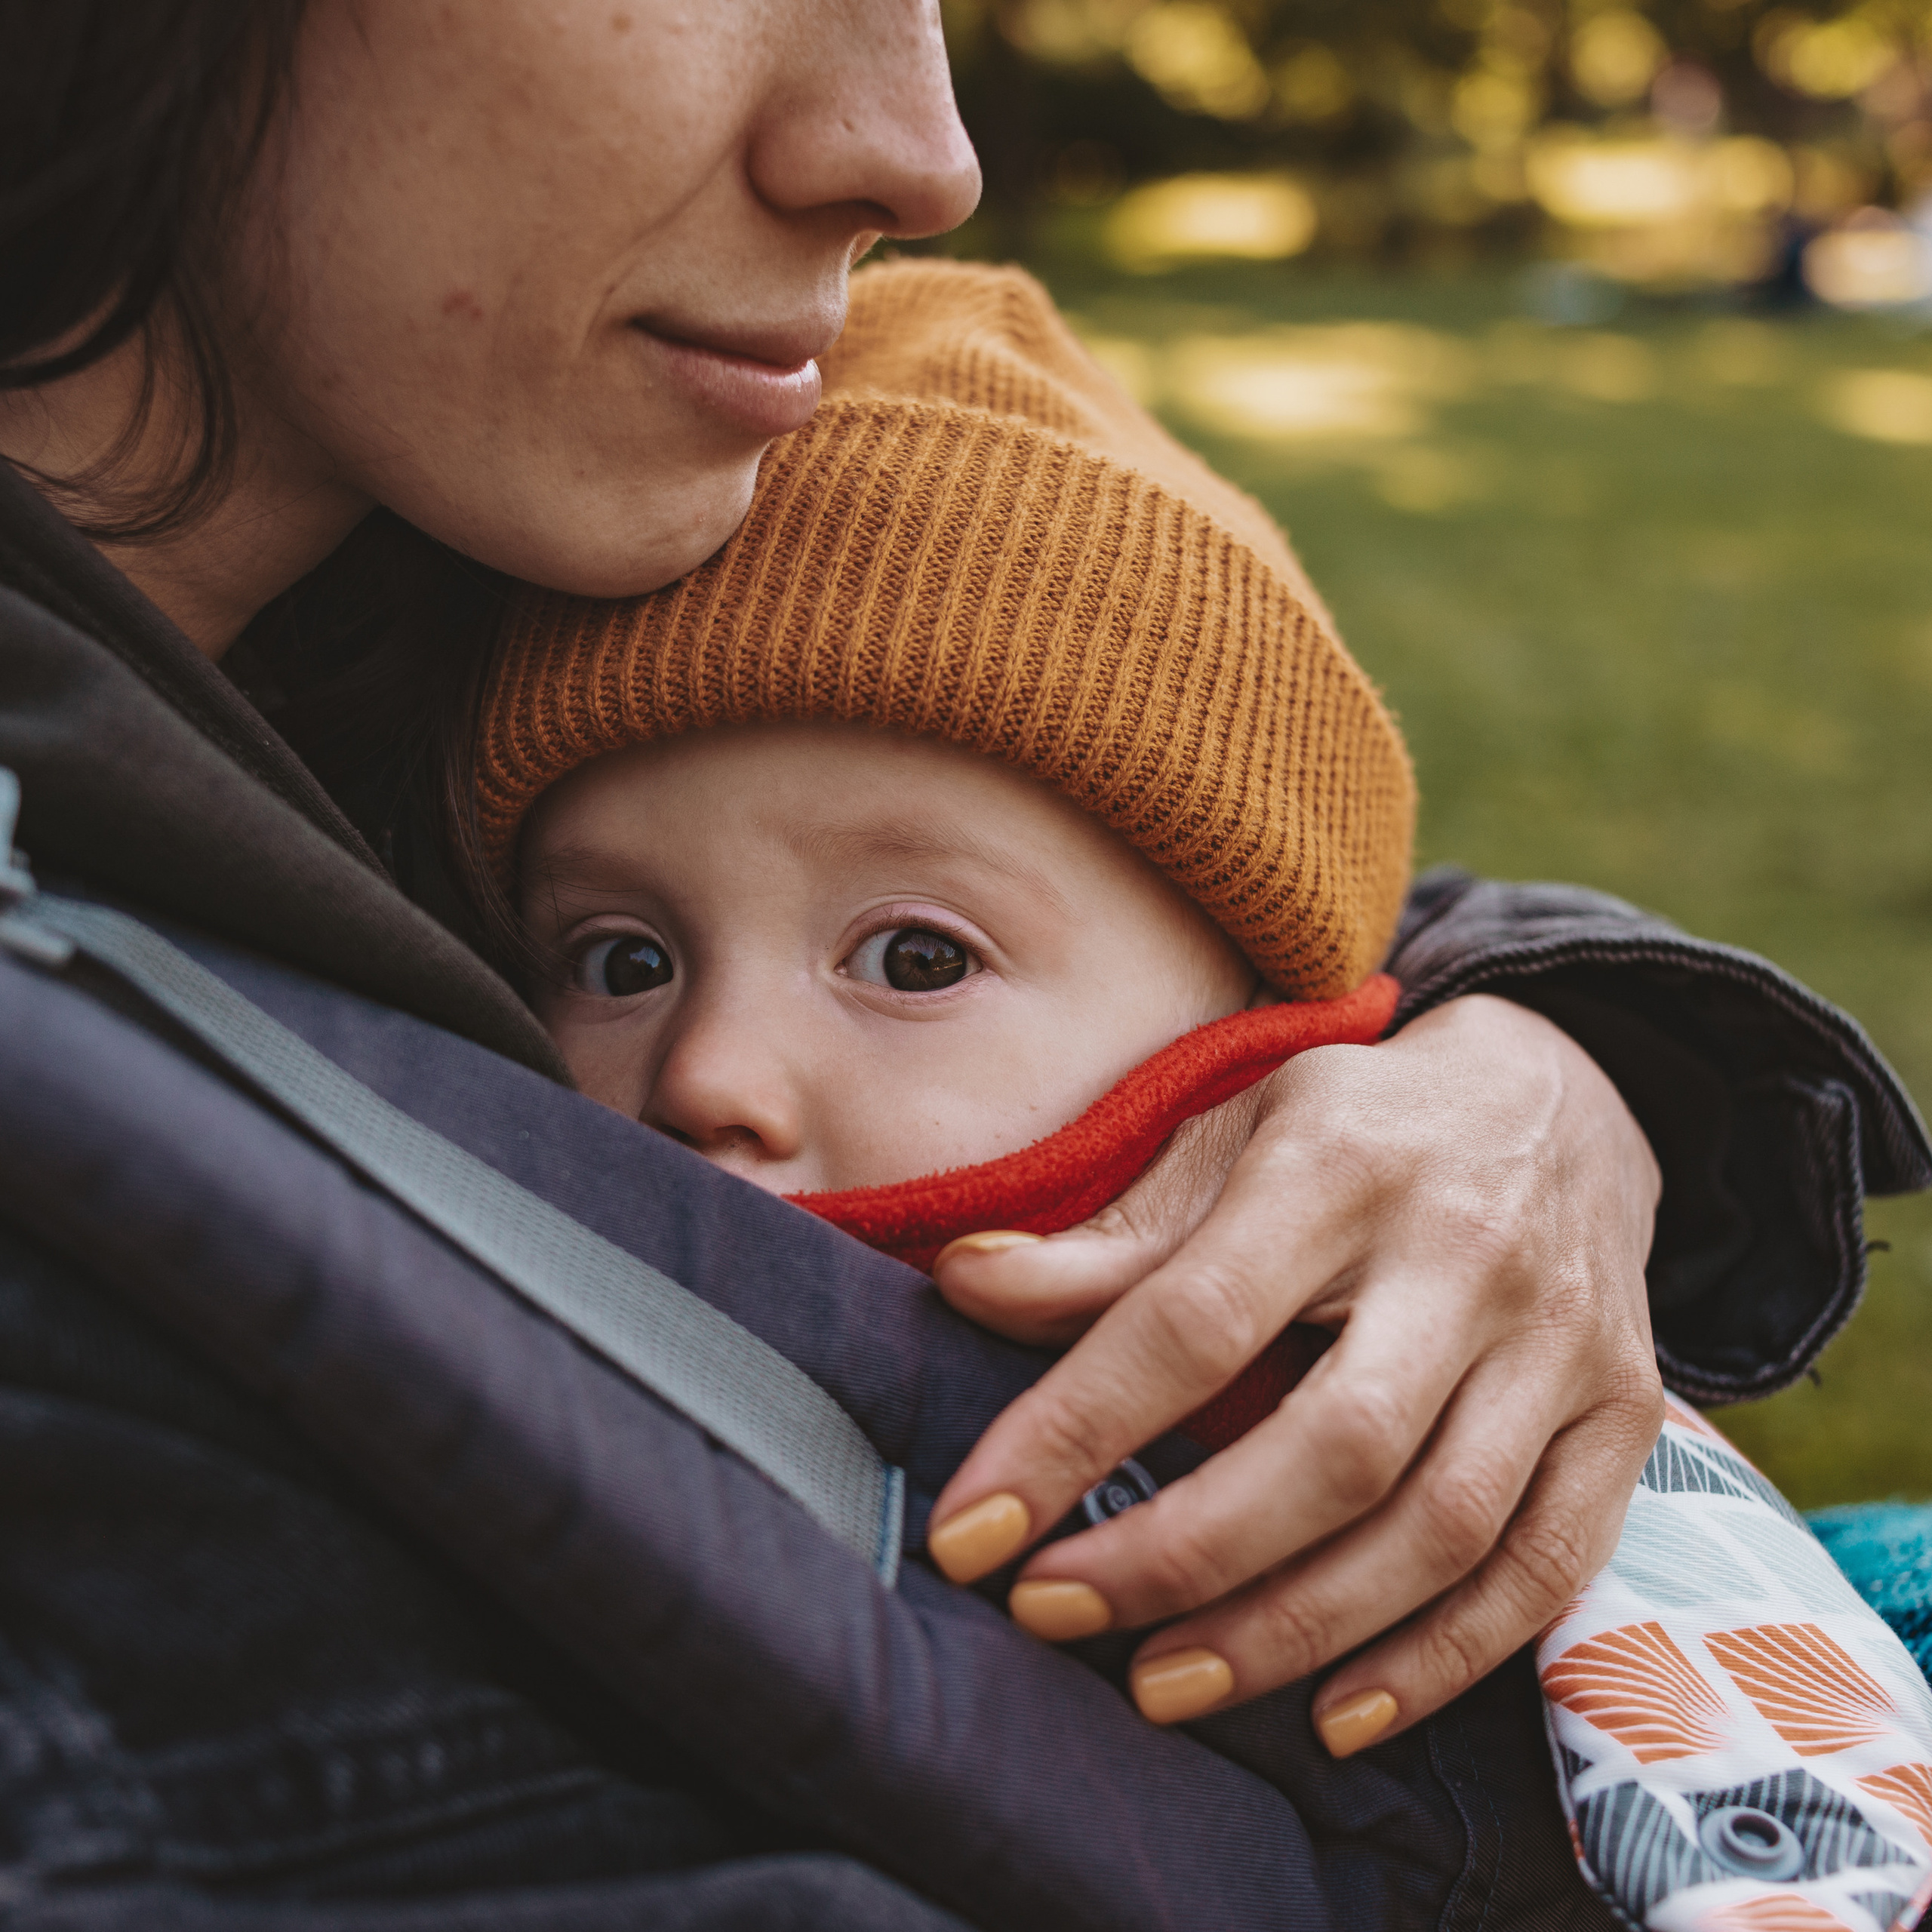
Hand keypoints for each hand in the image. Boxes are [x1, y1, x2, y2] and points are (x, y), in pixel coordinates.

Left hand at [924, 993, 1663, 1750]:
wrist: (1560, 1095)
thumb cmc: (1354, 1127)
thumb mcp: (1228, 1137)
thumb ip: (1110, 1237)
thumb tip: (961, 1289)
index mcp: (1337, 1163)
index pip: (1192, 1320)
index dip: (1070, 1433)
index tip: (971, 1531)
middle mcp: (1463, 1252)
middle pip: (1332, 1446)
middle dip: (1182, 1557)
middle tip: (1055, 1616)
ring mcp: (1560, 1339)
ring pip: (1443, 1526)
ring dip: (1297, 1630)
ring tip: (1165, 1685)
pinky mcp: (1624, 1411)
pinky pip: (1549, 1564)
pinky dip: (1445, 1658)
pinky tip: (1338, 1716)